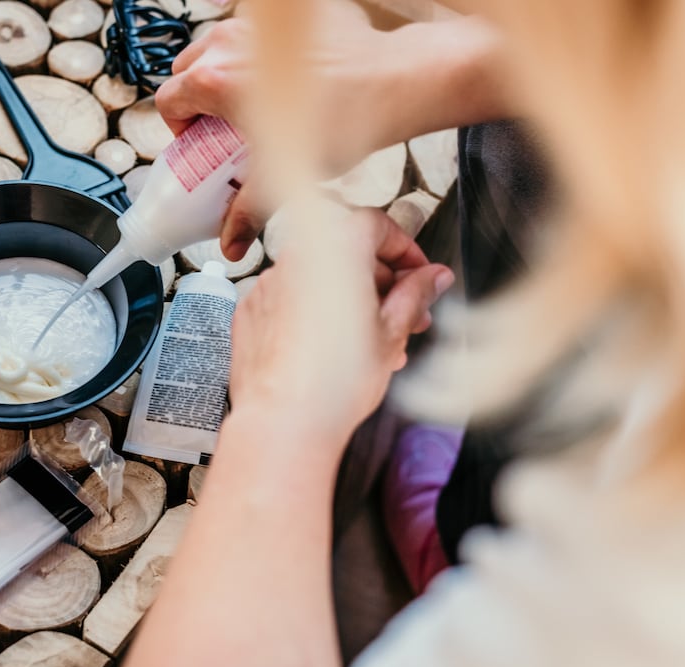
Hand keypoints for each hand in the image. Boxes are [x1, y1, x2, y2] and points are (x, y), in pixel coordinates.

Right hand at [156, 1, 406, 259]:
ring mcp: (254, 26)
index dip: (180, 129)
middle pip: (186, 72)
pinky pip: (247, 38)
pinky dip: (250, 58)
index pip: (169, 101)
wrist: (389, 81)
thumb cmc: (342, 117)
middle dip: (197, 102)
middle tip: (222, 131)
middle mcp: (228, 46)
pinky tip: (277, 86)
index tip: (201, 144)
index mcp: (216, 81)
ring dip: (220, 78)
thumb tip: (231, 242)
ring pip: (213, 50)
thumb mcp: (281, 173)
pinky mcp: (280, 20)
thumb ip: (247, 211)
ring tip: (249, 108)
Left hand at [227, 206, 453, 440]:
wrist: (282, 422)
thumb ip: (416, 293)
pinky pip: (292, 300)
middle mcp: (296, 257)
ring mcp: (268, 284)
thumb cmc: (335, 381)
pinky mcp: (251, 311)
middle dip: (382, 282)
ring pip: (321, 279)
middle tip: (408, 316)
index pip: (377, 226)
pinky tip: (335, 350)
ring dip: (352, 301)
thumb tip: (433, 277)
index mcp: (335, 247)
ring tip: (377, 343)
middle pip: (348, 252)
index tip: (421, 277)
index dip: (406, 251)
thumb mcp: (393, 332)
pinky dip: (316, 314)